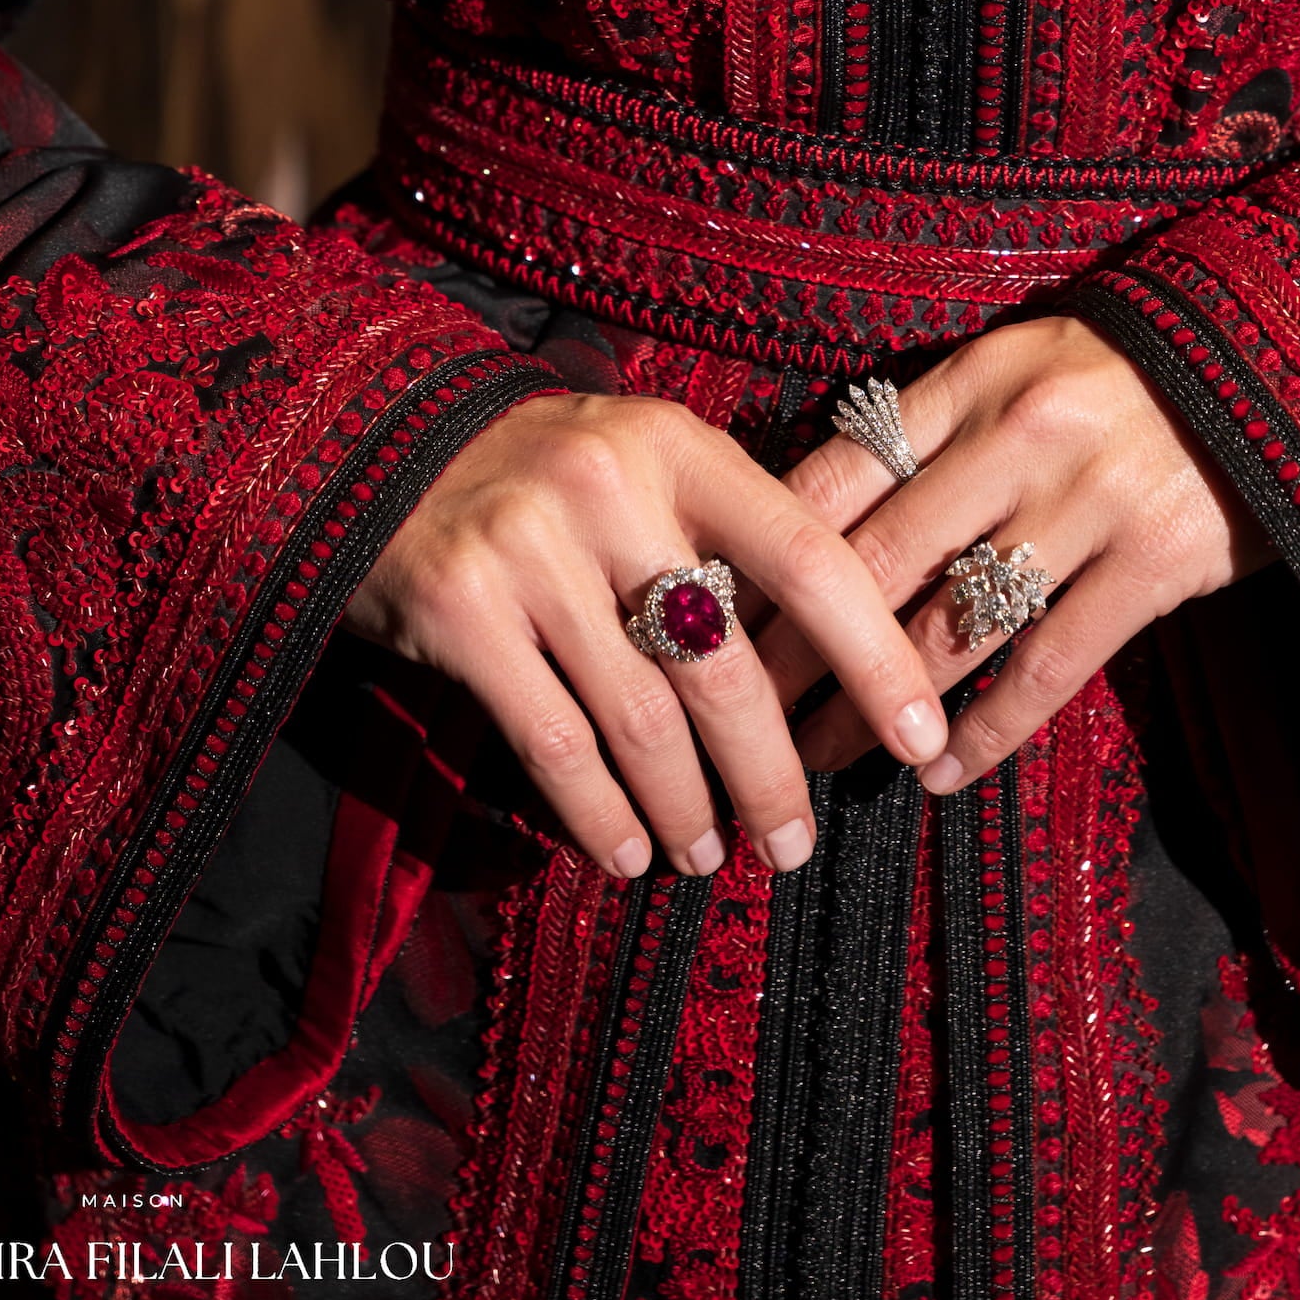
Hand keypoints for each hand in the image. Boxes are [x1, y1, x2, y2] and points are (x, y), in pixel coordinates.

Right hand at [345, 388, 949, 879]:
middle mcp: (609, 488)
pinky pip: (554, 741)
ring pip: (642, 717)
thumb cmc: (546, 473)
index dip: (875, 656)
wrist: (376, 444)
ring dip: (689, 805)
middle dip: (772, 771)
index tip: (922, 736)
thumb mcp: (645, 464)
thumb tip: (836, 660)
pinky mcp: (458, 609)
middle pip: (725, 662)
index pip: (808, 557)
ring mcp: (528, 548)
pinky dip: (600, 812)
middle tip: (793, 842)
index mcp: (679, 448)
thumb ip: (726, 533)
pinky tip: (627, 850)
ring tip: (709, 855)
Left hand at [758, 316, 1271, 793]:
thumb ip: (935, 425)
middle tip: (738, 713)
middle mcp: (1021, 437)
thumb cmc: (1129, 373)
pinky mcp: (1154, 567)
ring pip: (952, 628)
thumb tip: (817, 507)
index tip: (715, 614)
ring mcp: (1089, 503)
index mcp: (976, 379)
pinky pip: (1049, 668)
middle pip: (875, 561)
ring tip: (820, 759)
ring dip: (877, 707)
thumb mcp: (1023, 364)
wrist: (1282, 368)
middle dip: (796, 648)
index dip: (767, 553)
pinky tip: (940, 775)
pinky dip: (986, 732)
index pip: (840, 470)